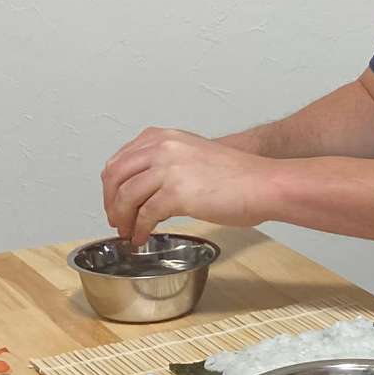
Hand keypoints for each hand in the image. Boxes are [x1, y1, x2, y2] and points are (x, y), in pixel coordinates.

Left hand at [100, 127, 269, 242]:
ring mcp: (168, 169)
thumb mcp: (194, 154)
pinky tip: (143, 237)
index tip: (113, 201)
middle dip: (110, 202)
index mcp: (164, 138)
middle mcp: (162, 148)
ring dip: (122, 219)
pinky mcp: (176, 193)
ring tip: (128, 232)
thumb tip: (145, 188)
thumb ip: (167, 163)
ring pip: (125, 196)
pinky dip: (139, 229)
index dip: (111, 185)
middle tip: (116, 220)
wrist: (263, 183)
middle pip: (115, 176)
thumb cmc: (238, 175)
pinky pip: (145, 215)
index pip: (120, 159)